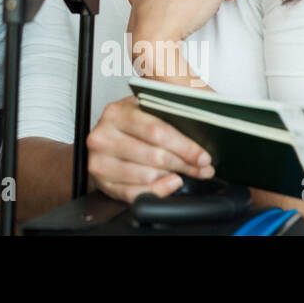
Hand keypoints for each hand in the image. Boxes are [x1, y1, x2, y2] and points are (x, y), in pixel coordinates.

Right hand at [87, 96, 214, 201]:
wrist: (103, 140)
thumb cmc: (127, 125)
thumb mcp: (143, 108)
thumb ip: (166, 110)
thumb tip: (201, 120)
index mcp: (116, 113)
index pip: (156, 131)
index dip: (185, 146)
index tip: (203, 156)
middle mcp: (103, 136)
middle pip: (154, 155)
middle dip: (184, 164)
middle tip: (201, 167)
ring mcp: (100, 161)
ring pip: (147, 176)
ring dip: (172, 176)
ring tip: (184, 172)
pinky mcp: (103, 183)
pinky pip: (136, 194)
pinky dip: (159, 191)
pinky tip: (170, 183)